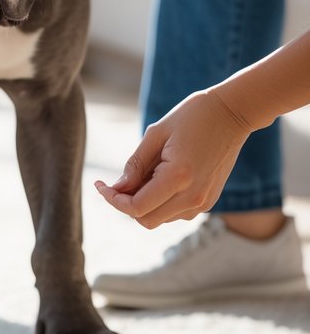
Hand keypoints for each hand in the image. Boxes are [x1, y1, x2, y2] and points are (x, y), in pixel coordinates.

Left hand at [94, 90, 251, 228]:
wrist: (233, 113)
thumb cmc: (193, 116)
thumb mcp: (156, 134)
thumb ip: (135, 165)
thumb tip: (118, 188)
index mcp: (178, 178)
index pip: (136, 207)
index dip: (113, 200)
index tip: (100, 184)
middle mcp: (193, 197)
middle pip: (146, 220)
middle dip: (127, 204)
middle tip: (120, 180)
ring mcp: (203, 202)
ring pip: (160, 219)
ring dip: (145, 203)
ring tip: (148, 170)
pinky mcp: (208, 201)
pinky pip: (175, 213)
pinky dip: (161, 202)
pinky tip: (162, 175)